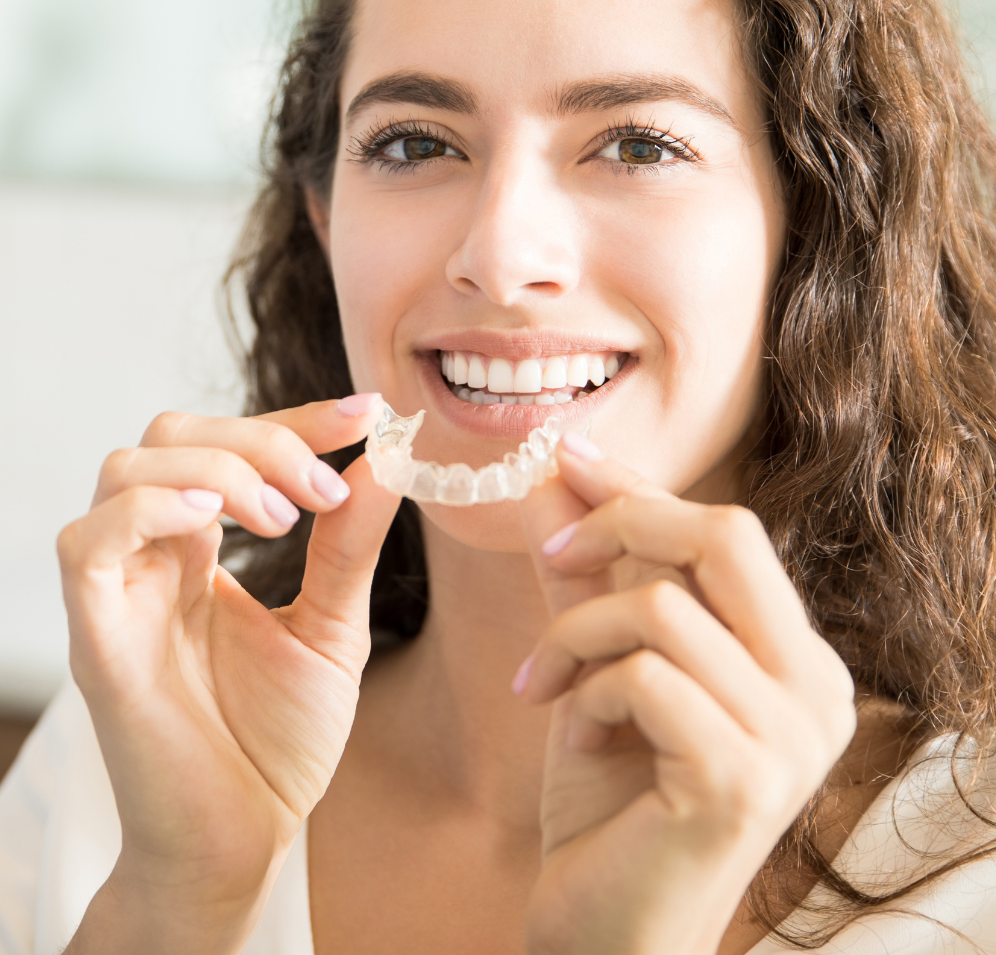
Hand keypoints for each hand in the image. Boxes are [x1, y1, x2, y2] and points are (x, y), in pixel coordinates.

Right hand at [57, 395, 399, 952]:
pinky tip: (216, 525)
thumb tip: (385, 459)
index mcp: (200, 550)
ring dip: (216, 469)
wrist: (245, 841)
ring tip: (282, 519)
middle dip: (259, 438)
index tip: (366, 413)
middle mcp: (151, 557)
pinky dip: (151, 507)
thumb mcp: (332, 627)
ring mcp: (118, 592)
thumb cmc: (276, 741)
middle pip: (171, 434)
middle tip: (321, 490)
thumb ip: (348, 545)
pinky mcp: (95, 637)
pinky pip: (88, 541)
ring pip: (125, 467)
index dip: (294, 417)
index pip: (228, 444)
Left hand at [515, 438, 855, 954]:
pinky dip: (586, 691)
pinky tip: (573, 736)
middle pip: (725, 535)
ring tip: (545, 683)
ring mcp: (791, 737)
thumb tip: (553, 475)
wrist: (606, 930)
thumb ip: (586, 575)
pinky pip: (643, 675)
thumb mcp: (597, 665)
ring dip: (577, 633)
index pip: (727, 532)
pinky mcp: (743, 778)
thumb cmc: (611, 799)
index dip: (640, 487)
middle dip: (622, 522)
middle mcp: (817, 690)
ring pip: (663, 605)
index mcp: (796, 658)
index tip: (566, 455)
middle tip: (552, 554)